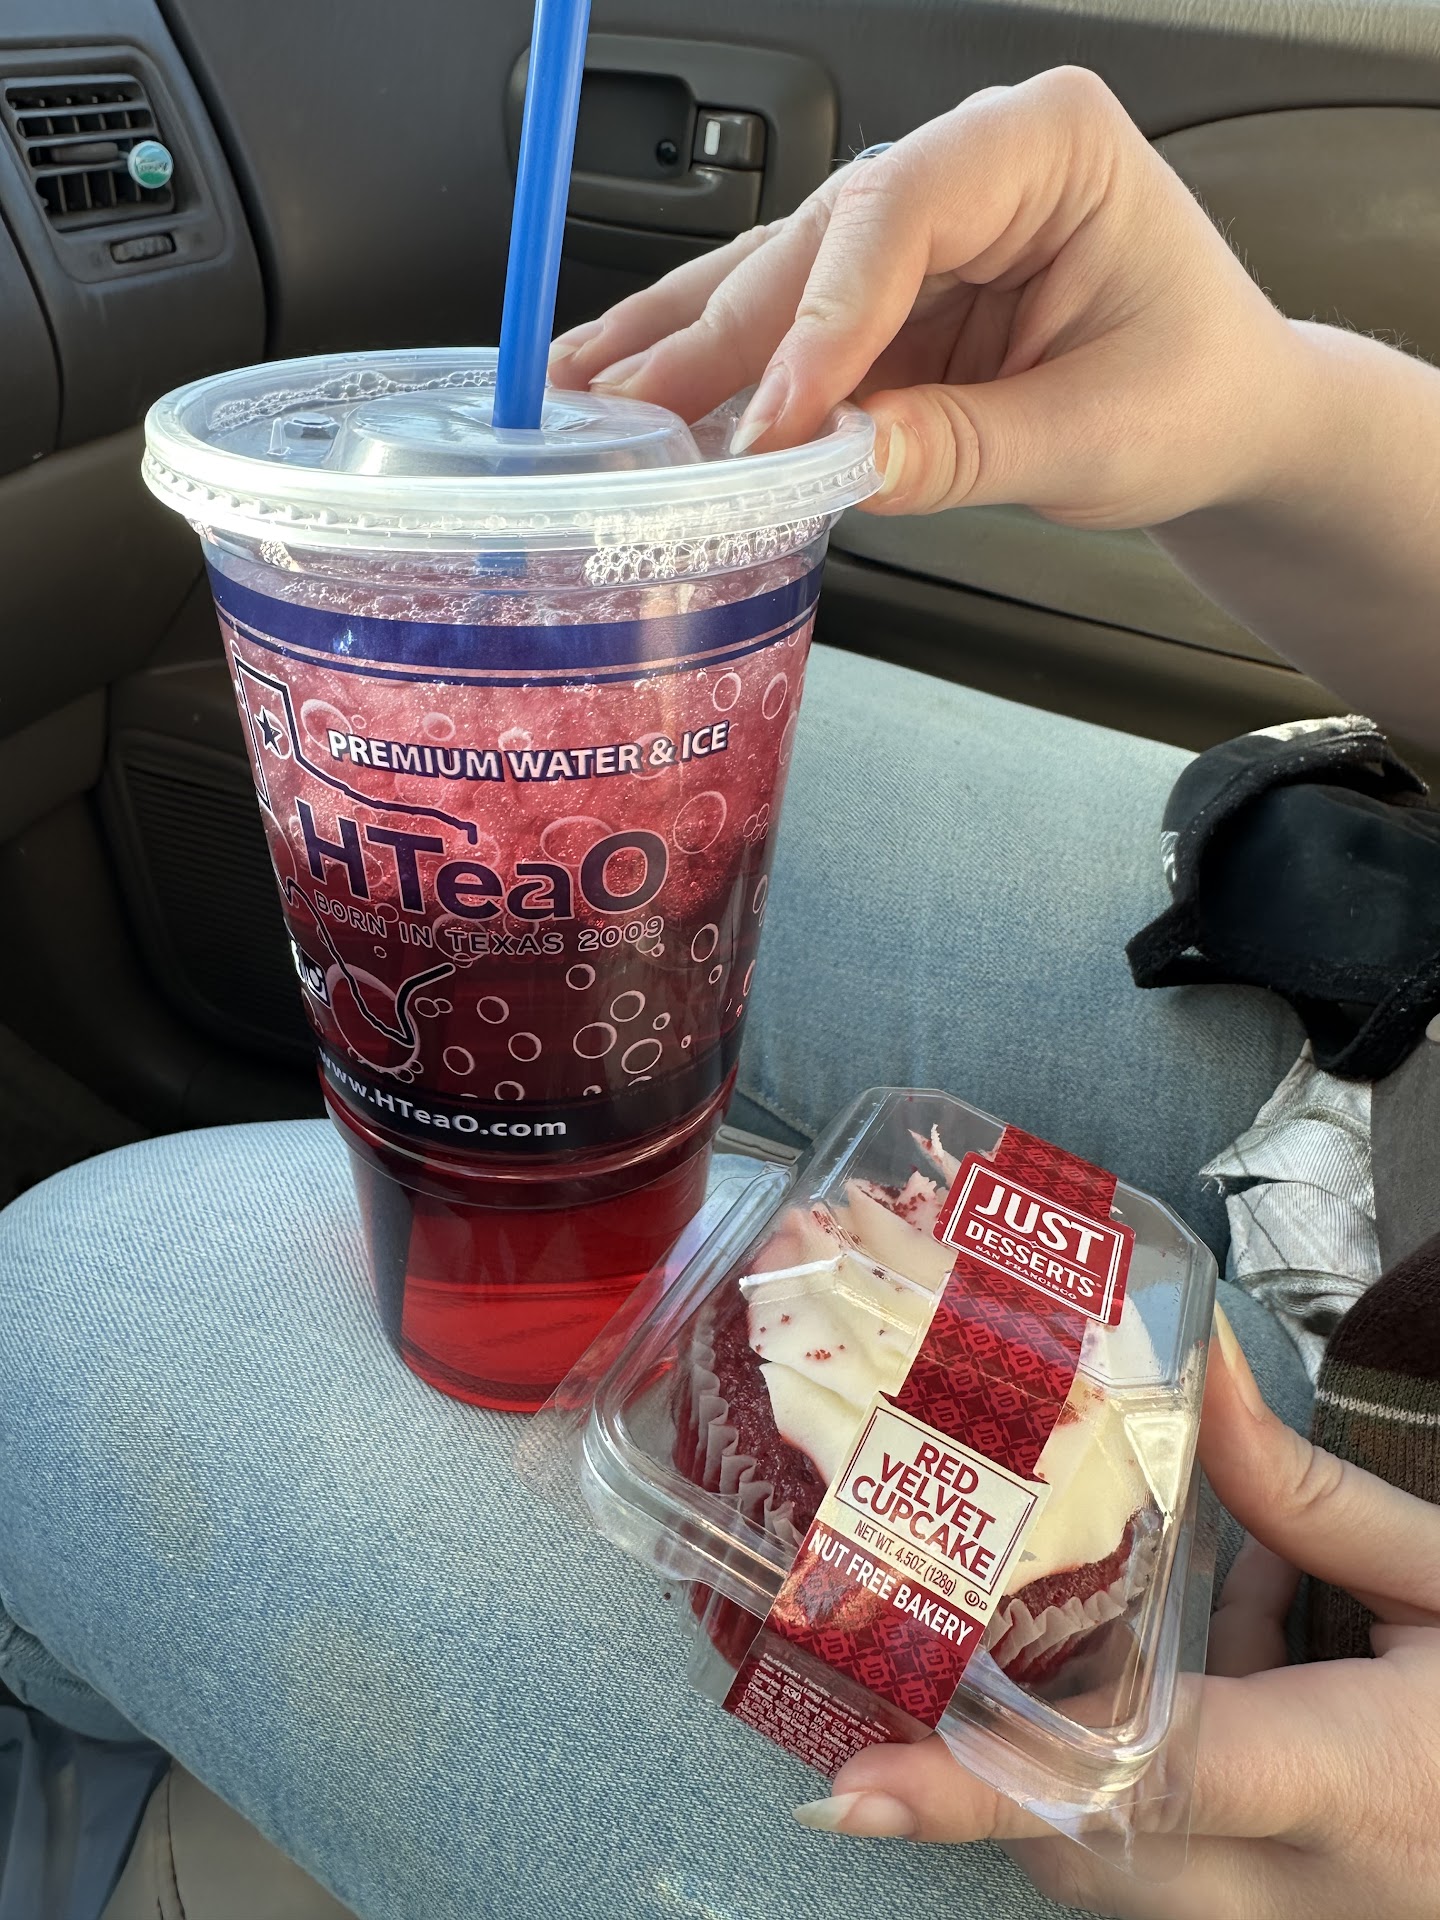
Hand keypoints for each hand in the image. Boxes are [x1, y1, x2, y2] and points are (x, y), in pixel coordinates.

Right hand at [548, 68, 1306, 529]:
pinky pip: (788, 325)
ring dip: (682, 339)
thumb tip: (841, 463)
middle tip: (626, 411)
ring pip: (779, 273)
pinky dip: (715, 366)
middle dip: (717, 335)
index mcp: (1048, 146)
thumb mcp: (1100, 436)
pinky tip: (635, 385)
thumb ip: (966, 447)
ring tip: (585, 389)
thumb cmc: (1196, 395)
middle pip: (817, 242)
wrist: (1225, 417)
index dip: (821, 322)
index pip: (901, 214)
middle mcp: (969, 166)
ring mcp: (919, 228)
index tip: (770, 424)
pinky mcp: (886, 298)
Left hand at [791, 1309, 1439, 1918]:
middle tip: (914, 1650)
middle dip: (990, 1758)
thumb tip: (1201, 1365)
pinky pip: (1161, 1869)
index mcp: (1366, 1785)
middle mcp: (1313, 1895)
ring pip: (1112, 1873)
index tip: (855, 1787)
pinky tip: (1181, 1668)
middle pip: (1089, 1848)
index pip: (1159, 1783)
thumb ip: (1312, 1493)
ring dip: (1056, 1762)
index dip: (999, 1780)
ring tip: (1042, 1645)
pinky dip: (1132, 1778)